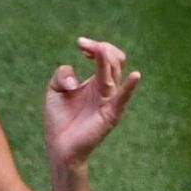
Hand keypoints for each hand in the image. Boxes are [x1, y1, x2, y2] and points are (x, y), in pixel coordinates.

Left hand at [44, 37, 140, 171]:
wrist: (60, 147)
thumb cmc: (59, 120)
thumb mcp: (54, 90)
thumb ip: (62, 74)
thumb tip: (74, 79)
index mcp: (95, 82)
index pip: (105, 56)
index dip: (94, 46)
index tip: (80, 43)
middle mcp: (105, 89)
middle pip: (114, 60)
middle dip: (100, 48)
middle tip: (82, 45)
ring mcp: (109, 100)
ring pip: (114, 73)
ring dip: (106, 59)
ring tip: (97, 50)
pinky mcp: (110, 114)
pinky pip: (122, 99)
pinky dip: (130, 87)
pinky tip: (135, 76)